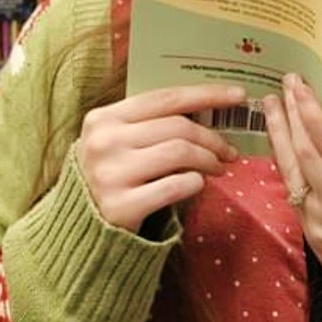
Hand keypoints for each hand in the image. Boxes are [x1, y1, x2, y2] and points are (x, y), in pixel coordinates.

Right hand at [76, 83, 243, 231]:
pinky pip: (177, 185)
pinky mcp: (120, 206)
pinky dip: (196, 183)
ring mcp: (109, 174)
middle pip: (178, 127)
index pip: (166, 98)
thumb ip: (153, 123)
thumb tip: (213, 106)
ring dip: (209, 160)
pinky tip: (197, 185)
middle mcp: (103, 142)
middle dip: (213, 138)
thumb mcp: (122, 141)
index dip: (207, 94)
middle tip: (230, 151)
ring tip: (218, 169)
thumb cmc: (114, 175)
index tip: (239, 96)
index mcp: (103, 118)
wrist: (82, 227)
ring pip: (181, 152)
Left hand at [264, 74, 321, 321]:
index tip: (300, 88)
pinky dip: (288, 165)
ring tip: (269, 106)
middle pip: (305, 154)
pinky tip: (282, 147)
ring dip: (279, 136)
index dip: (313, 115)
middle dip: (291, 116)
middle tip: (282, 84)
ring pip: (292, 172)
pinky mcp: (311, 236)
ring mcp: (319, 223)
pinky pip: (296, 193)